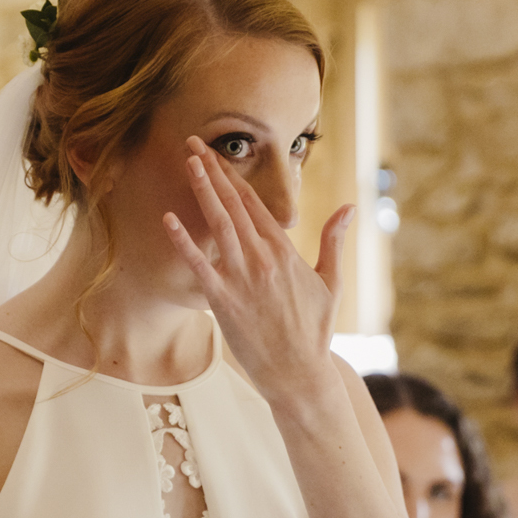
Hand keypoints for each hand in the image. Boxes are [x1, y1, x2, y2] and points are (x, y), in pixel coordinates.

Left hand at [161, 136, 349, 409]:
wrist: (300, 375)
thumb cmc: (314, 332)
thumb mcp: (331, 283)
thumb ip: (334, 241)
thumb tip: (350, 208)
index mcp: (285, 252)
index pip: (255, 205)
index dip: (234, 177)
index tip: (216, 155)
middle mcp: (263, 259)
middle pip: (233, 206)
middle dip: (212, 172)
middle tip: (192, 143)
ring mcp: (243, 279)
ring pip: (218, 225)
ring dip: (202, 191)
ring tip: (187, 163)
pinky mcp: (224, 302)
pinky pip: (200, 266)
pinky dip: (184, 242)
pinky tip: (168, 219)